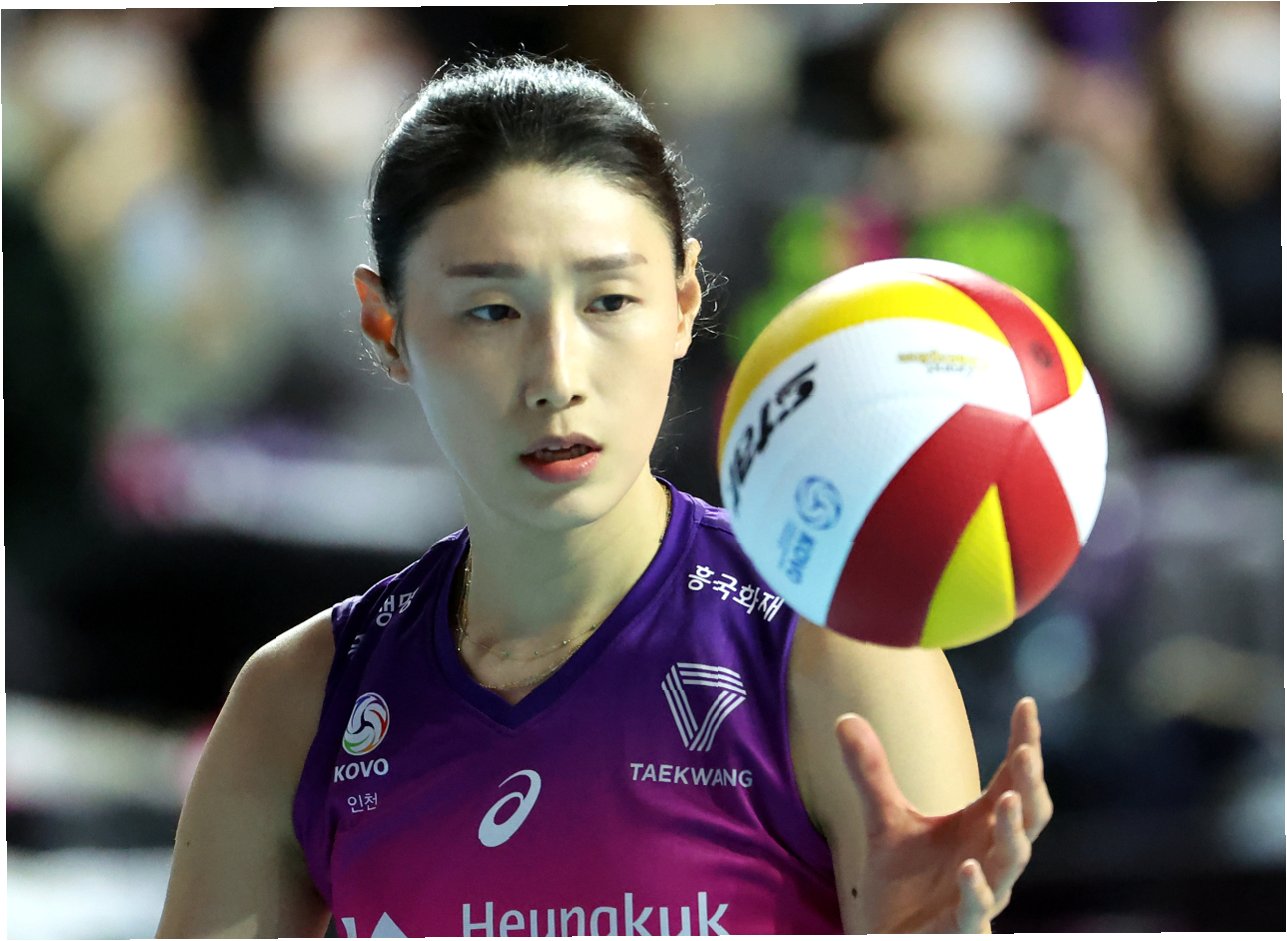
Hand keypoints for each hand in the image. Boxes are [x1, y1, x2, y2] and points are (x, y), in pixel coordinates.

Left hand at [836, 697, 1051, 932]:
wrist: (888, 940)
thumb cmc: (903, 886)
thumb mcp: (885, 821)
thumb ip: (872, 773)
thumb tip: (845, 718)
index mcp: (980, 828)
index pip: (1012, 780)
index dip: (1024, 744)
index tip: (1026, 704)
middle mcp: (990, 857)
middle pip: (1027, 819)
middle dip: (1031, 786)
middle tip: (1027, 751)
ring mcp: (982, 894)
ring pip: (1010, 863)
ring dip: (1013, 833)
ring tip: (1009, 800)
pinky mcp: (962, 928)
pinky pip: (976, 910)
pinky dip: (976, 889)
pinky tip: (968, 866)